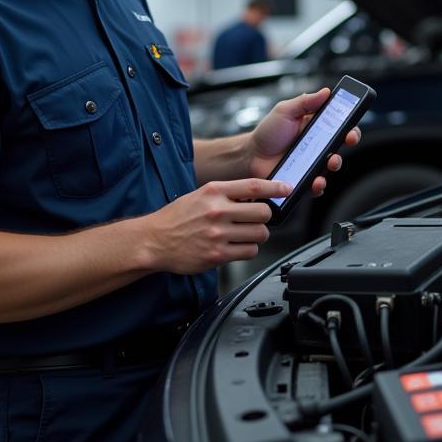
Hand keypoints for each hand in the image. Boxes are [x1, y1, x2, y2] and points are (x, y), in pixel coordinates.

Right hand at [146, 178, 290, 272]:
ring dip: (256, 235)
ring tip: (242, 235)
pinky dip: (247, 250)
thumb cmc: (177, 217)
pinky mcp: (217, 255)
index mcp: (214, 191)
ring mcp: (218, 234)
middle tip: (255, 220)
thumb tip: (256, 197)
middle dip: (264, 217)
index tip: (286, 189)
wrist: (154, 240)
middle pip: (263, 213)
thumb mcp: (200, 195)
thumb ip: (227, 194)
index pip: (254, 186)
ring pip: (259, 234)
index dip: (276, 188)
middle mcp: (217, 211)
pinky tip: (235, 246)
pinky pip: (249, 252)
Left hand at [246, 89, 361, 196]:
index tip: (351, 124)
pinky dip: (319, 185)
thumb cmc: (267, 133)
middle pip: (342, 143)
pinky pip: (317, 184)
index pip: (340, 124)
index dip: (350, 124)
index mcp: (316, 126)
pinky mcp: (305, 178)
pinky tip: (316, 181)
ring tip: (331, 161)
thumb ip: (304, 101)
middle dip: (350, 140)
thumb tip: (326, 92)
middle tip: (348, 139)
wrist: (251, 155)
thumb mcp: (284, 111)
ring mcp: (312, 162)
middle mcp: (318, 144)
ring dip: (336, 163)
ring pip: (332, 165)